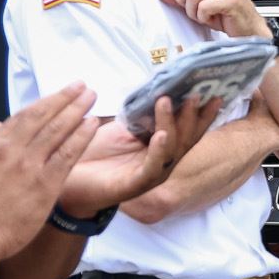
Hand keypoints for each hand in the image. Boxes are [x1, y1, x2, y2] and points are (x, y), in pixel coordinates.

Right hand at [0, 84, 97, 256]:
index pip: (25, 115)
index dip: (46, 101)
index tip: (60, 93)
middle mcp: (12, 149)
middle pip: (44, 116)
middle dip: (65, 98)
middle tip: (82, 86)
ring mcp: (30, 165)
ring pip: (57, 130)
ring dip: (77, 110)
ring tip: (92, 97)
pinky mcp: (46, 183)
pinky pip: (68, 154)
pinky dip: (81, 137)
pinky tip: (92, 125)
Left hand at [57, 96, 221, 215]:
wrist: (66, 181)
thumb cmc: (91, 154)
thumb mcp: (118, 129)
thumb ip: (139, 117)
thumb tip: (156, 92)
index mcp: (158, 150)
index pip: (186, 131)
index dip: (200, 115)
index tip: (212, 93)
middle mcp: (160, 164)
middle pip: (186, 140)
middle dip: (193, 117)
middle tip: (195, 94)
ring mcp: (149, 177)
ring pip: (171, 151)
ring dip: (172, 125)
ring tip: (166, 101)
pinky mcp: (134, 186)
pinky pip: (152, 168)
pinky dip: (158, 151)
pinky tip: (161, 135)